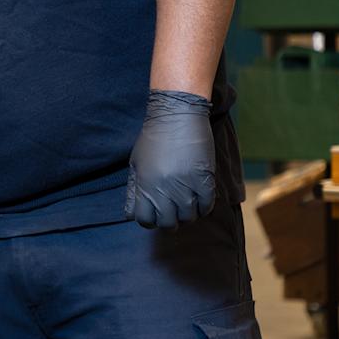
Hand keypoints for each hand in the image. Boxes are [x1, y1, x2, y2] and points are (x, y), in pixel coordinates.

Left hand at [124, 89, 216, 229]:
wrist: (177, 116)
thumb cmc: (153, 138)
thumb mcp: (136, 164)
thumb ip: (134, 189)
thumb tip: (132, 213)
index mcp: (144, 186)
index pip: (145, 220)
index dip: (150, 220)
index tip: (155, 214)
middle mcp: (164, 190)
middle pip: (168, 223)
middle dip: (169, 220)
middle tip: (173, 211)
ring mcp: (185, 186)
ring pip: (188, 217)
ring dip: (187, 214)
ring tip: (187, 204)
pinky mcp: (204, 180)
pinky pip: (206, 206)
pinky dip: (203, 207)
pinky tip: (200, 199)